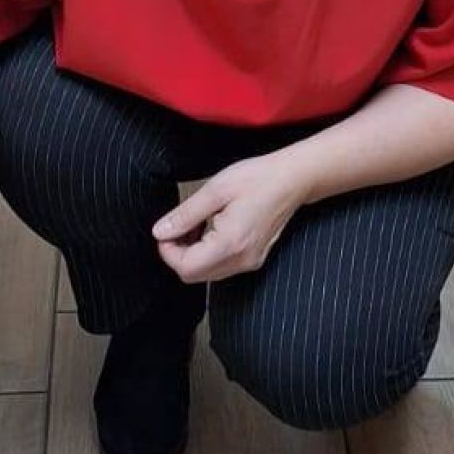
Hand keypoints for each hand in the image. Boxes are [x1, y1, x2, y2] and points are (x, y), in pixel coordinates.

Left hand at [153, 152, 308, 283]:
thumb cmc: (258, 178)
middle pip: (193, 275)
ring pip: (206, 273)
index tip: (166, 229)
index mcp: (230, 244)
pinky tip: (210, 229)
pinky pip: (220, 267)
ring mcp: (249, 262)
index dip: (167, 251)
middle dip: (178, 253)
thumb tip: (160, 232)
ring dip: (191, 254)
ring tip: (195, 224)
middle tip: (178, 225)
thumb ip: (185, 214)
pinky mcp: (253, 259)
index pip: (185, 267)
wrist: (293, 179)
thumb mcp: (215, 190)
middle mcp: (241, 260)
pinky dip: (206, 253)